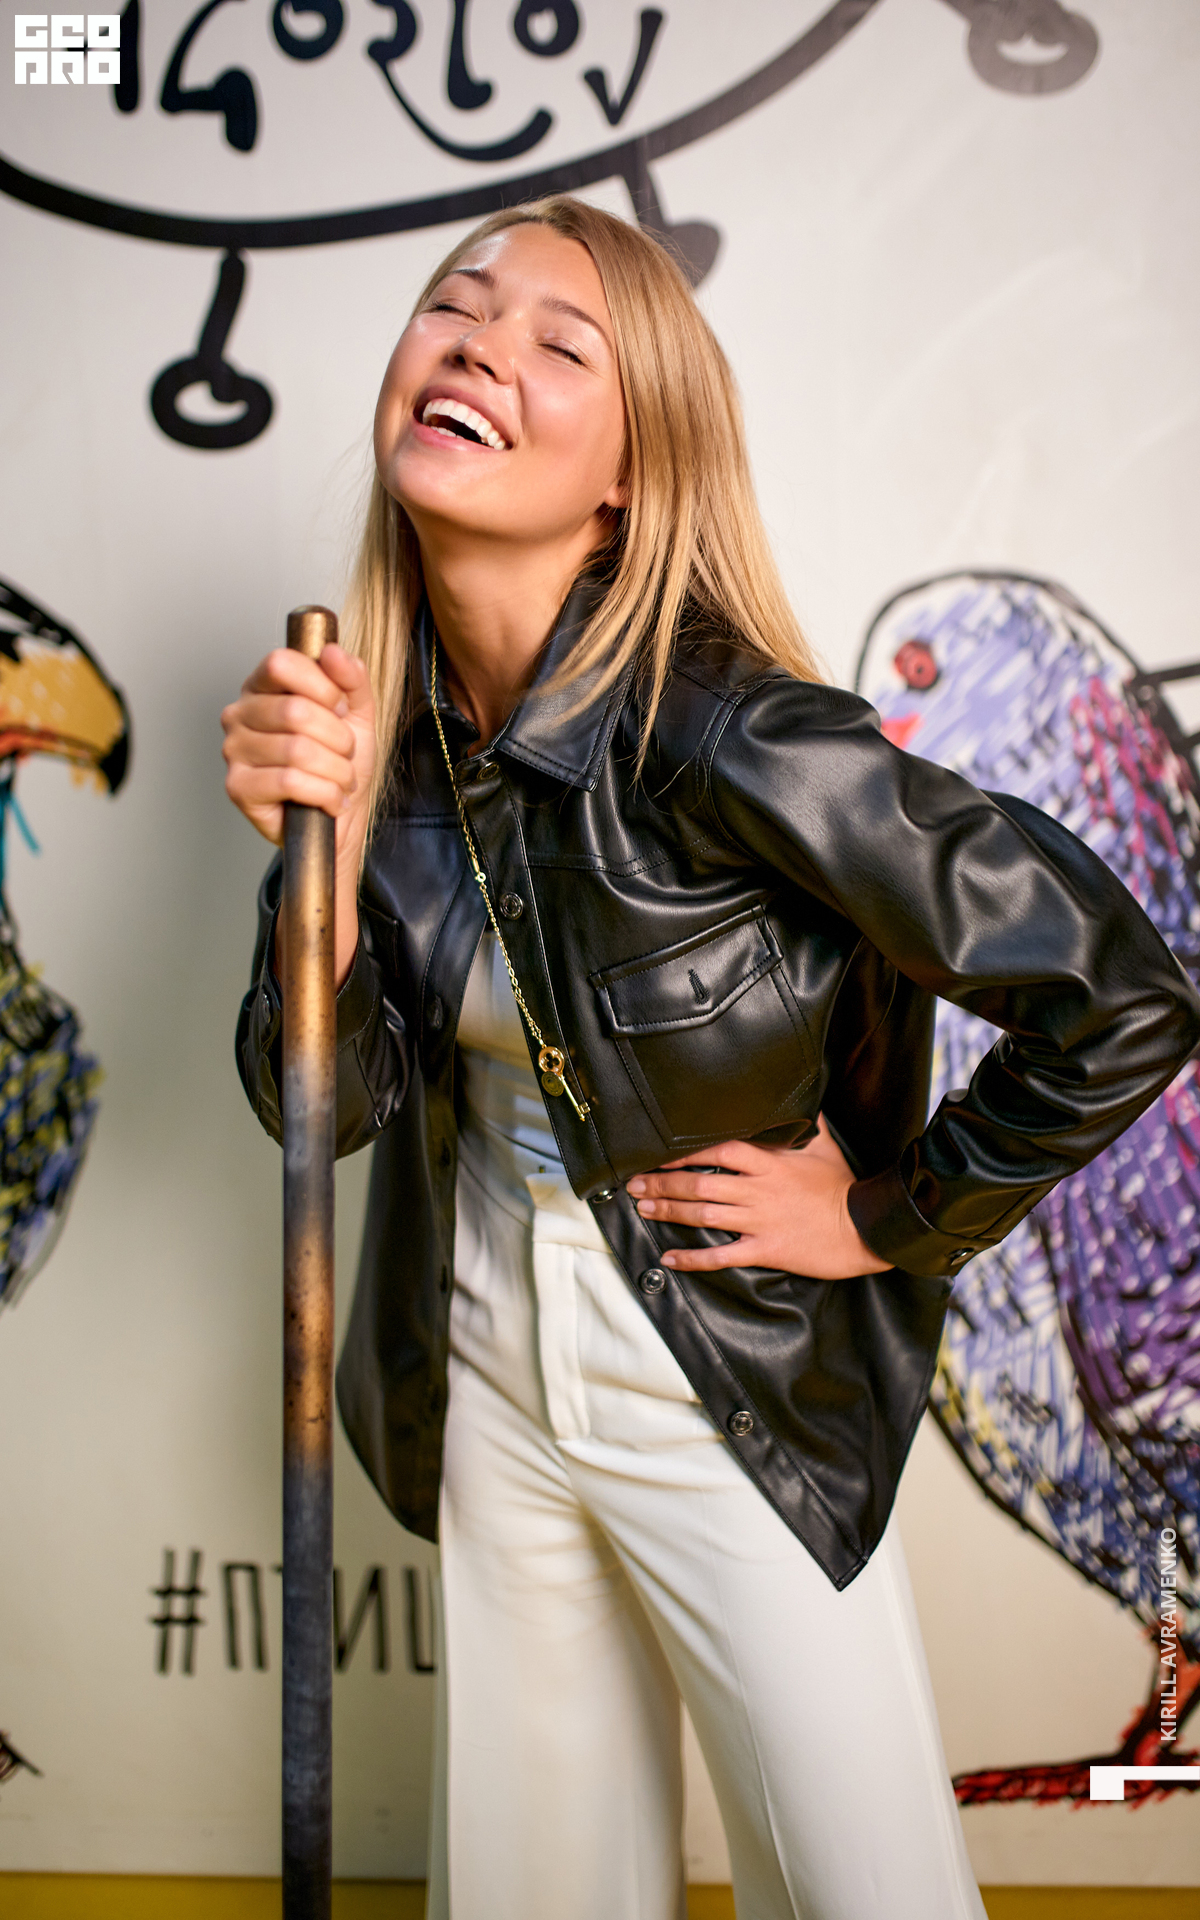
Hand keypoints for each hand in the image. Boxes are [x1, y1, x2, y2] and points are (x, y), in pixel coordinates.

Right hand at [221, 643, 375, 984]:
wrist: (339, 818)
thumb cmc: (340, 763)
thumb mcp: (357, 714)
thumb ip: (351, 677)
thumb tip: (333, 652)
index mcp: (262, 687)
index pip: (282, 663)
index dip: (323, 686)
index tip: (340, 708)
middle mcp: (239, 714)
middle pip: (295, 711)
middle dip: (337, 738)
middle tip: (344, 754)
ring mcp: (234, 752)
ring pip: (298, 750)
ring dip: (336, 770)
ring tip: (340, 779)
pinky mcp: (238, 788)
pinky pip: (290, 781)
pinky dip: (325, 793)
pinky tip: (329, 799)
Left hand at [625, 1116, 892, 1279]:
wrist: (866, 1229)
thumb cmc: (845, 1189)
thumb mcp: (827, 1149)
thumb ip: (808, 1125)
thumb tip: (805, 1099)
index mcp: (771, 1163)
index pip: (719, 1149)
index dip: (685, 1152)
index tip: (659, 1153)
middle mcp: (759, 1190)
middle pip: (701, 1183)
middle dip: (663, 1183)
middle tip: (635, 1183)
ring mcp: (760, 1221)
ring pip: (704, 1216)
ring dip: (669, 1212)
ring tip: (644, 1208)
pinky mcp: (765, 1249)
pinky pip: (721, 1255)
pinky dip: (692, 1259)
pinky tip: (670, 1259)